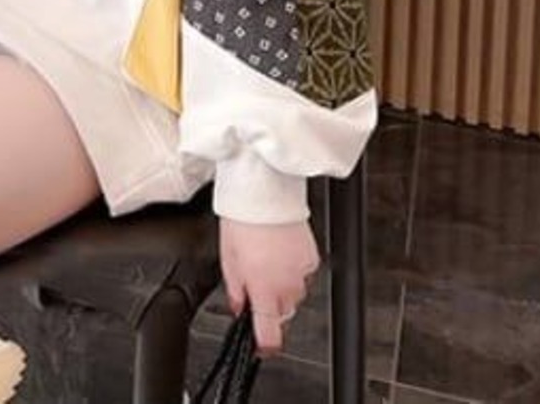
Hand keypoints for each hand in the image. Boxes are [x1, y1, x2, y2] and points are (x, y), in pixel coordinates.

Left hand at [219, 216, 319, 357]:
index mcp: (264, 290)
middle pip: (281, 312)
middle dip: (269, 304)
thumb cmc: (242, 222)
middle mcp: (287, 286)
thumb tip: (239, 307)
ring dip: (282, 285)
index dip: (264, 345)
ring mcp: (302, 273)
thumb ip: (235, 290)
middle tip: (255, 279)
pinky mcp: (312, 258)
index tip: (260, 346)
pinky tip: (279, 250)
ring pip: (293, 293)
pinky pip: (303, 274)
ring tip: (267, 259)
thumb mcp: (227, 259)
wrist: (264, 193)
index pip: (270, 335)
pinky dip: (292, 268)